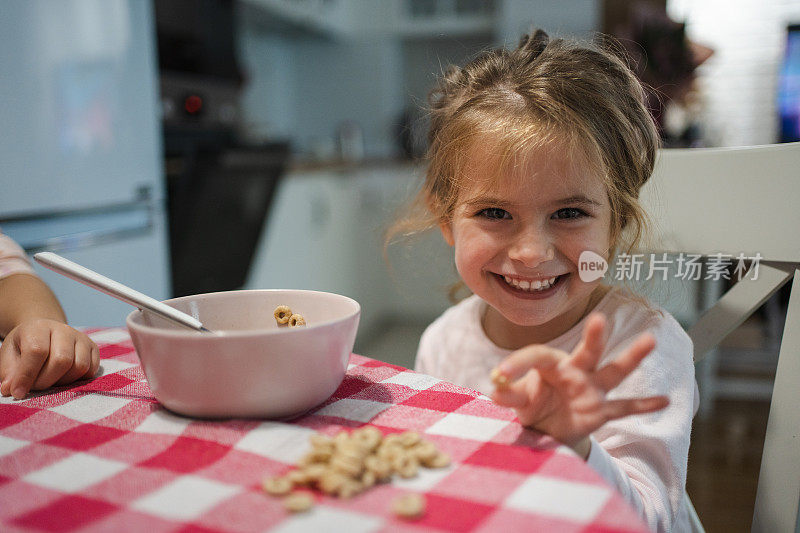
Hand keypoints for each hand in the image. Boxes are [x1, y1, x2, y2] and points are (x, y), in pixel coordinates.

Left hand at [0, 319, 98, 398]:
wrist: (45, 334)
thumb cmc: (24, 347)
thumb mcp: (9, 356)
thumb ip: (8, 373)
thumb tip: (10, 389)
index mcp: (38, 327)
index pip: (37, 351)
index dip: (27, 375)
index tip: (18, 392)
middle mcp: (63, 329)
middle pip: (62, 360)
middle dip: (46, 381)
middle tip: (35, 387)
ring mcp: (81, 338)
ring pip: (79, 367)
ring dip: (63, 382)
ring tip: (50, 381)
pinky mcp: (93, 348)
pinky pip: (91, 370)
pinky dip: (78, 380)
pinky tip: (64, 378)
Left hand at [490, 312, 668, 457]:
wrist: (548, 428)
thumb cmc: (533, 404)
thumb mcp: (518, 401)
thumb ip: (509, 395)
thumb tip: (495, 390)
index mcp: (551, 365)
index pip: (537, 356)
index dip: (517, 364)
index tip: (498, 375)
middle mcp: (576, 371)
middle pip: (587, 351)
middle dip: (593, 336)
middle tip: (599, 318)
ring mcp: (592, 389)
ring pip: (614, 372)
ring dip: (631, 357)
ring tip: (651, 340)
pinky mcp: (601, 411)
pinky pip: (624, 408)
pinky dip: (643, 406)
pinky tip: (665, 400)